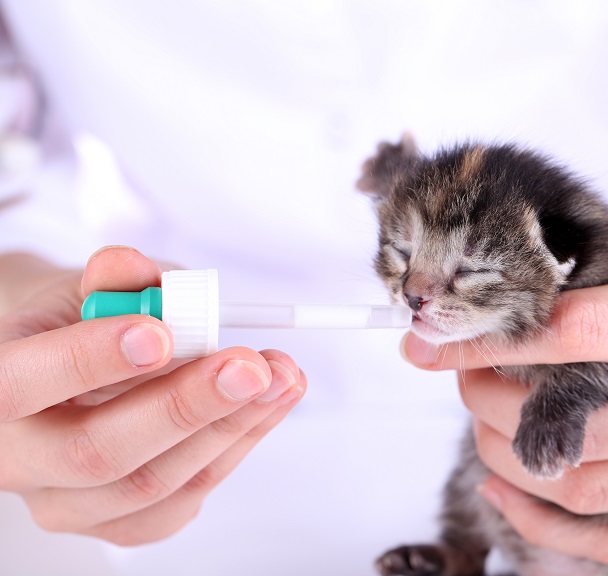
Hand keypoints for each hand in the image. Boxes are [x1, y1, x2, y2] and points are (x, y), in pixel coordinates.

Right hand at [0, 246, 306, 544]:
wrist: (74, 371)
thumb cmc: (78, 326)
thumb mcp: (85, 288)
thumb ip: (112, 277)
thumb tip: (132, 268)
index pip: (18, 385)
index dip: (87, 361)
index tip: (159, 334)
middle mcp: (20, 462)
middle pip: (97, 453)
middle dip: (184, 406)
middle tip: (248, 368)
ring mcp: (68, 504)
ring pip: (153, 484)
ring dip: (231, 426)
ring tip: (281, 377)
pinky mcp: (121, 523)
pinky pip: (185, 497)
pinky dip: (236, 447)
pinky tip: (266, 407)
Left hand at [400, 180, 607, 562]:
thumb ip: (594, 273)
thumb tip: (489, 302)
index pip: (580, 333)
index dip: (496, 341)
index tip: (436, 342)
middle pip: (578, 424)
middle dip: (491, 406)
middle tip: (463, 383)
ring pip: (589, 487)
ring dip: (511, 461)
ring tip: (482, 428)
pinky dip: (547, 523)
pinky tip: (509, 487)